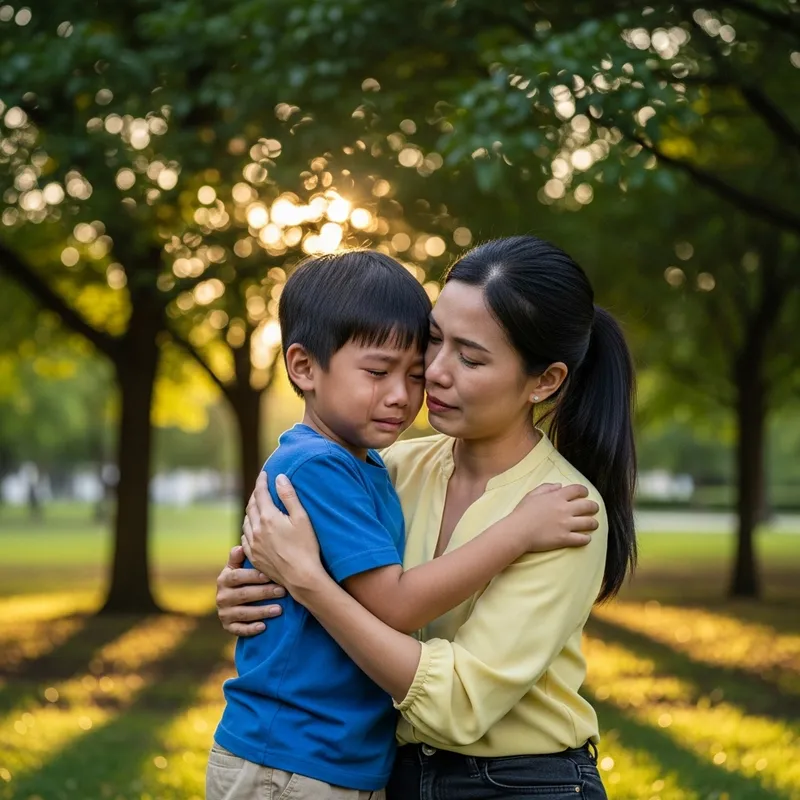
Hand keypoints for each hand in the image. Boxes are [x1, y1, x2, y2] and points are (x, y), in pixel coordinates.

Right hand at [216, 545, 284, 635]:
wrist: (234, 601)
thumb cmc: (243, 579)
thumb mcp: (239, 567)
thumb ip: (239, 557)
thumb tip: (241, 546)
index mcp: (224, 579)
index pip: (238, 576)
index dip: (254, 576)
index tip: (271, 575)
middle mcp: (221, 596)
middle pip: (244, 594)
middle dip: (264, 593)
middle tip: (282, 591)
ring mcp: (224, 613)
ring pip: (244, 613)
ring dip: (262, 611)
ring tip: (280, 609)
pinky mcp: (228, 627)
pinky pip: (239, 630)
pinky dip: (251, 629)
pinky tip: (264, 627)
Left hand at [241, 472, 325, 590]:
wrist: (301, 578)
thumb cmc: (306, 547)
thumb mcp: (302, 518)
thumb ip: (289, 496)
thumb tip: (279, 478)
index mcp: (268, 518)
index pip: (260, 493)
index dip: (261, 481)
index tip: (264, 473)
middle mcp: (256, 530)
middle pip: (251, 506)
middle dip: (256, 495)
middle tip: (261, 488)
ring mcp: (253, 545)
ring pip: (246, 521)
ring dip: (251, 511)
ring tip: (257, 506)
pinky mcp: (254, 557)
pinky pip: (245, 537)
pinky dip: (248, 528)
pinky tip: (253, 528)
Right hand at [513, 483, 599, 552]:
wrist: (518, 531)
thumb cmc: (522, 512)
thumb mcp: (532, 494)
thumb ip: (546, 488)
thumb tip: (559, 485)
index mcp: (557, 497)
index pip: (577, 490)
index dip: (584, 491)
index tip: (585, 493)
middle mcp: (565, 509)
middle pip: (588, 506)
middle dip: (594, 506)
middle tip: (594, 508)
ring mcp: (566, 525)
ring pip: (589, 523)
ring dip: (593, 523)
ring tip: (594, 524)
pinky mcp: (565, 539)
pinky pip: (582, 539)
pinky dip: (586, 538)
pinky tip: (586, 538)